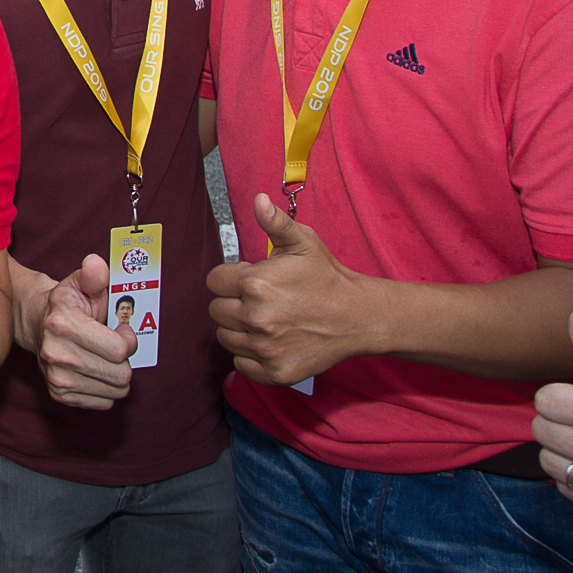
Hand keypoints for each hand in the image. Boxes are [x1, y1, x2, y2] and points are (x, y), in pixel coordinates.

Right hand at [32, 255, 134, 408]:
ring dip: (117, 374)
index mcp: (63, 324)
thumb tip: (95, 264)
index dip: (129, 339)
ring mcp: (57, 378)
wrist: (36, 324)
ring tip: (104, 356)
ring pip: (115, 390)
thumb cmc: (67, 304)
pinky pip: (104, 402)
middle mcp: (56, 354)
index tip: (122, 329)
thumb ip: (94, 276)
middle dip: (125, 359)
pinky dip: (106, 387)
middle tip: (114, 345)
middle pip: (120, 374)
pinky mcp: (60, 395)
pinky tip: (96, 370)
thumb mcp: (80, 284)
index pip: (119, 350)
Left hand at [203, 194, 372, 386]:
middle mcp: (256, 318)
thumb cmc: (327, 277)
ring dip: (239, 329)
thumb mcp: (303, 243)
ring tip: (266, 319)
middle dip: (233, 303)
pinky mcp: (274, 371)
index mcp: (255, 284)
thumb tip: (258, 200)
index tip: (250, 279)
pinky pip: (241, 364)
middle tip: (261, 300)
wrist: (358, 316)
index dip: (230, 278)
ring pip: (226, 338)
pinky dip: (251, 355)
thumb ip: (275, 222)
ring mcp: (264, 348)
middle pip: (216, 311)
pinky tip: (271, 340)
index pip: (214, 282)